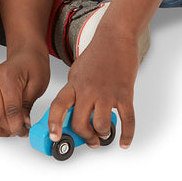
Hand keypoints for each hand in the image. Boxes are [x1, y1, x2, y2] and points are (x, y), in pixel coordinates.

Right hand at [0, 45, 49, 136]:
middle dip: (9, 128)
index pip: (10, 110)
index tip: (25, 131)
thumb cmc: (32, 65)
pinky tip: (0, 125)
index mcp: (7, 78)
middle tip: (20, 132)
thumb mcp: (37, 85)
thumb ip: (27, 106)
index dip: (18, 126)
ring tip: (9, 131)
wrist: (24, 55)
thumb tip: (22, 123)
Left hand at [48, 26, 140, 148]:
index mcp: (74, 84)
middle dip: (85, 136)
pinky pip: (127, 121)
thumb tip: (73, 114)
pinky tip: (124, 142)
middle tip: (90, 139)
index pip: (59, 106)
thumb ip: (74, 92)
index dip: (54, 123)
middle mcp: (88, 90)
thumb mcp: (76, 72)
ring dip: (103, 134)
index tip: (54, 137)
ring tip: (104, 132)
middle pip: (80, 123)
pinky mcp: (125, 94)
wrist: (115, 38)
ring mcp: (107, 93)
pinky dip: (127, 135)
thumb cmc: (96, 55)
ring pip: (101, 126)